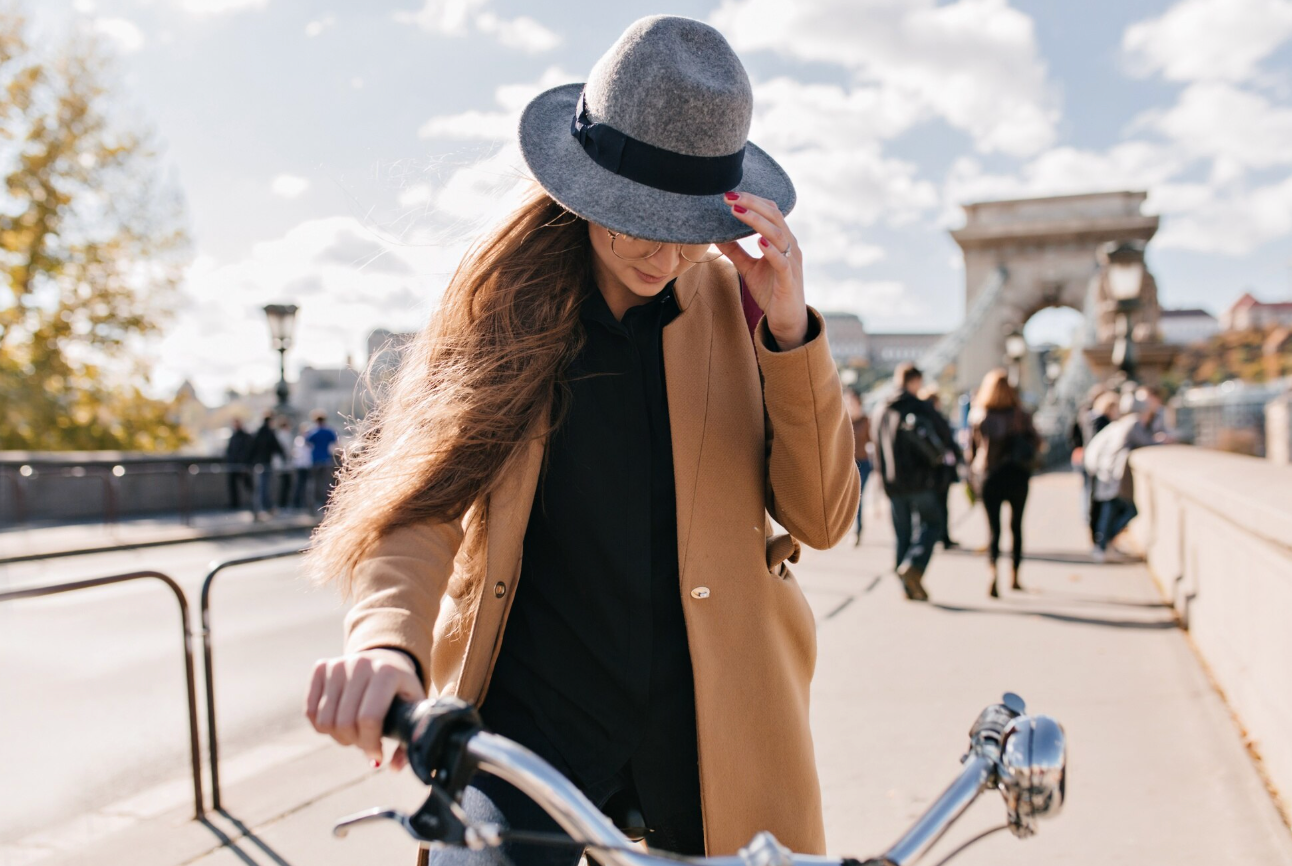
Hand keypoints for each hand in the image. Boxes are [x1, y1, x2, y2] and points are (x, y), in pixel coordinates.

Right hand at [305, 648, 424, 769]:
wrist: (387, 660)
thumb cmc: (402, 692)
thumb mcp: (414, 710)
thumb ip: (409, 739)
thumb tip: (394, 768)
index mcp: (387, 673)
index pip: (369, 719)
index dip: (370, 744)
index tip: (377, 753)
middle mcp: (361, 664)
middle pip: (344, 722)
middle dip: (355, 742)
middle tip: (366, 741)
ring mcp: (338, 664)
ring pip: (324, 720)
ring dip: (339, 736)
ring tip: (354, 731)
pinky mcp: (321, 667)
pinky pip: (310, 712)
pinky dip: (322, 726)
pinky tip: (339, 721)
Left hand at [715, 191, 807, 349]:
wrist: (787, 319)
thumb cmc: (771, 291)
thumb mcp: (748, 268)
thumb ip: (735, 252)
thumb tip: (716, 237)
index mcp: (782, 240)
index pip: (770, 211)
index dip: (752, 200)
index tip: (730, 195)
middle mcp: (790, 246)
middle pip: (774, 216)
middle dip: (751, 204)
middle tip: (729, 197)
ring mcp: (791, 262)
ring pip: (777, 234)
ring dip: (756, 221)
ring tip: (737, 212)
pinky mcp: (788, 280)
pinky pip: (781, 261)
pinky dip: (771, 250)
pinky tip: (759, 242)